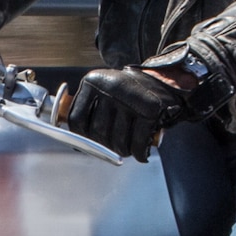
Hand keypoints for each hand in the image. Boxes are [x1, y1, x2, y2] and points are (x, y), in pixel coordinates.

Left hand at [59, 67, 188, 160]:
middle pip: (96, 132)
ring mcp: (131, 98)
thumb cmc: (129, 93)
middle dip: (104, 146)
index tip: (87, 142)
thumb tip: (71, 138)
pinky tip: (141, 153)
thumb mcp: (103, 90)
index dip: (80, 136)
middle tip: (112, 146)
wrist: (164, 82)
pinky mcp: (150, 110)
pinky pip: (137, 143)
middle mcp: (111, 87)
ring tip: (127, 148)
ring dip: (122, 151)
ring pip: (117, 141)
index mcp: (94, 81)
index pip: (76, 119)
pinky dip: (139, 154)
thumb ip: (87, 108)